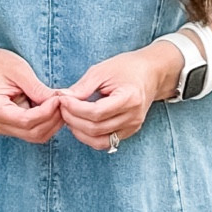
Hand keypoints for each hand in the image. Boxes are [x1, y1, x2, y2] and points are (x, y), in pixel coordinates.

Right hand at [0, 48, 62, 142]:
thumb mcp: (19, 70)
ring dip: (52, 123)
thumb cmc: (0, 65)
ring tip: (59, 104)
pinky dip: (47, 123)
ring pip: (36, 136)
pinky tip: (52, 108)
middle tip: (63, 101)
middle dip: (52, 118)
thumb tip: (57, 101)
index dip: (46, 112)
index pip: (26, 120)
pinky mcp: (12, 129)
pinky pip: (34, 132)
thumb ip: (36, 88)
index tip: (59, 98)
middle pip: (33, 132)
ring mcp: (3, 128)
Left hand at [58, 41, 181, 150]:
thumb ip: (82, 87)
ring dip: (79, 131)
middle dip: (73, 119)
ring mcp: (132, 127)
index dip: (75, 108)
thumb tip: (63, 98)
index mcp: (129, 98)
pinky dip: (89, 137)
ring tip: (69, 116)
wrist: (150, 73)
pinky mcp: (129, 132)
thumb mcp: (102, 71)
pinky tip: (80, 124)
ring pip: (99, 141)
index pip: (96, 113)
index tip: (63, 99)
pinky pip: (105, 142)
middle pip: (95, 128)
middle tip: (62, 107)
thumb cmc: (127, 68)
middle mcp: (133, 117)